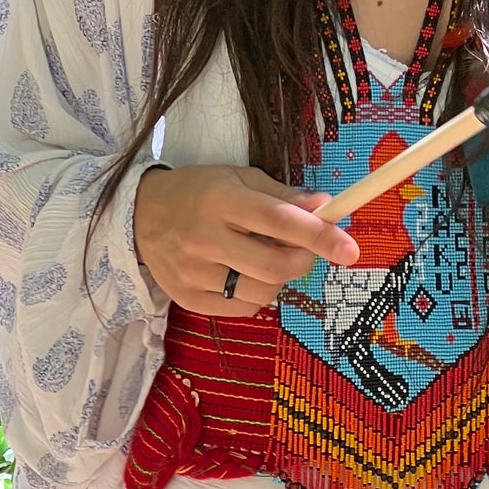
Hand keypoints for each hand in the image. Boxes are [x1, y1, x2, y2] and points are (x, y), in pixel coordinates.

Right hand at [134, 164, 360, 316]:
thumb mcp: (239, 180)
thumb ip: (283, 197)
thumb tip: (325, 208)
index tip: (350, 249)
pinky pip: (241, 308)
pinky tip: (244, 274)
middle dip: (303, 260)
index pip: (280, 221)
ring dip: (279, 279)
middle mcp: (205, 237)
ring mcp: (194, 272)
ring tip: (265, 258)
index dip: (319, 236)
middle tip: (302, 249)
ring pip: (262, 292)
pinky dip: (256, 294)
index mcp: (222, 200)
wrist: (138, 216)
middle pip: (275, 265)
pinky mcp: (188, 298)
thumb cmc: (198, 192)